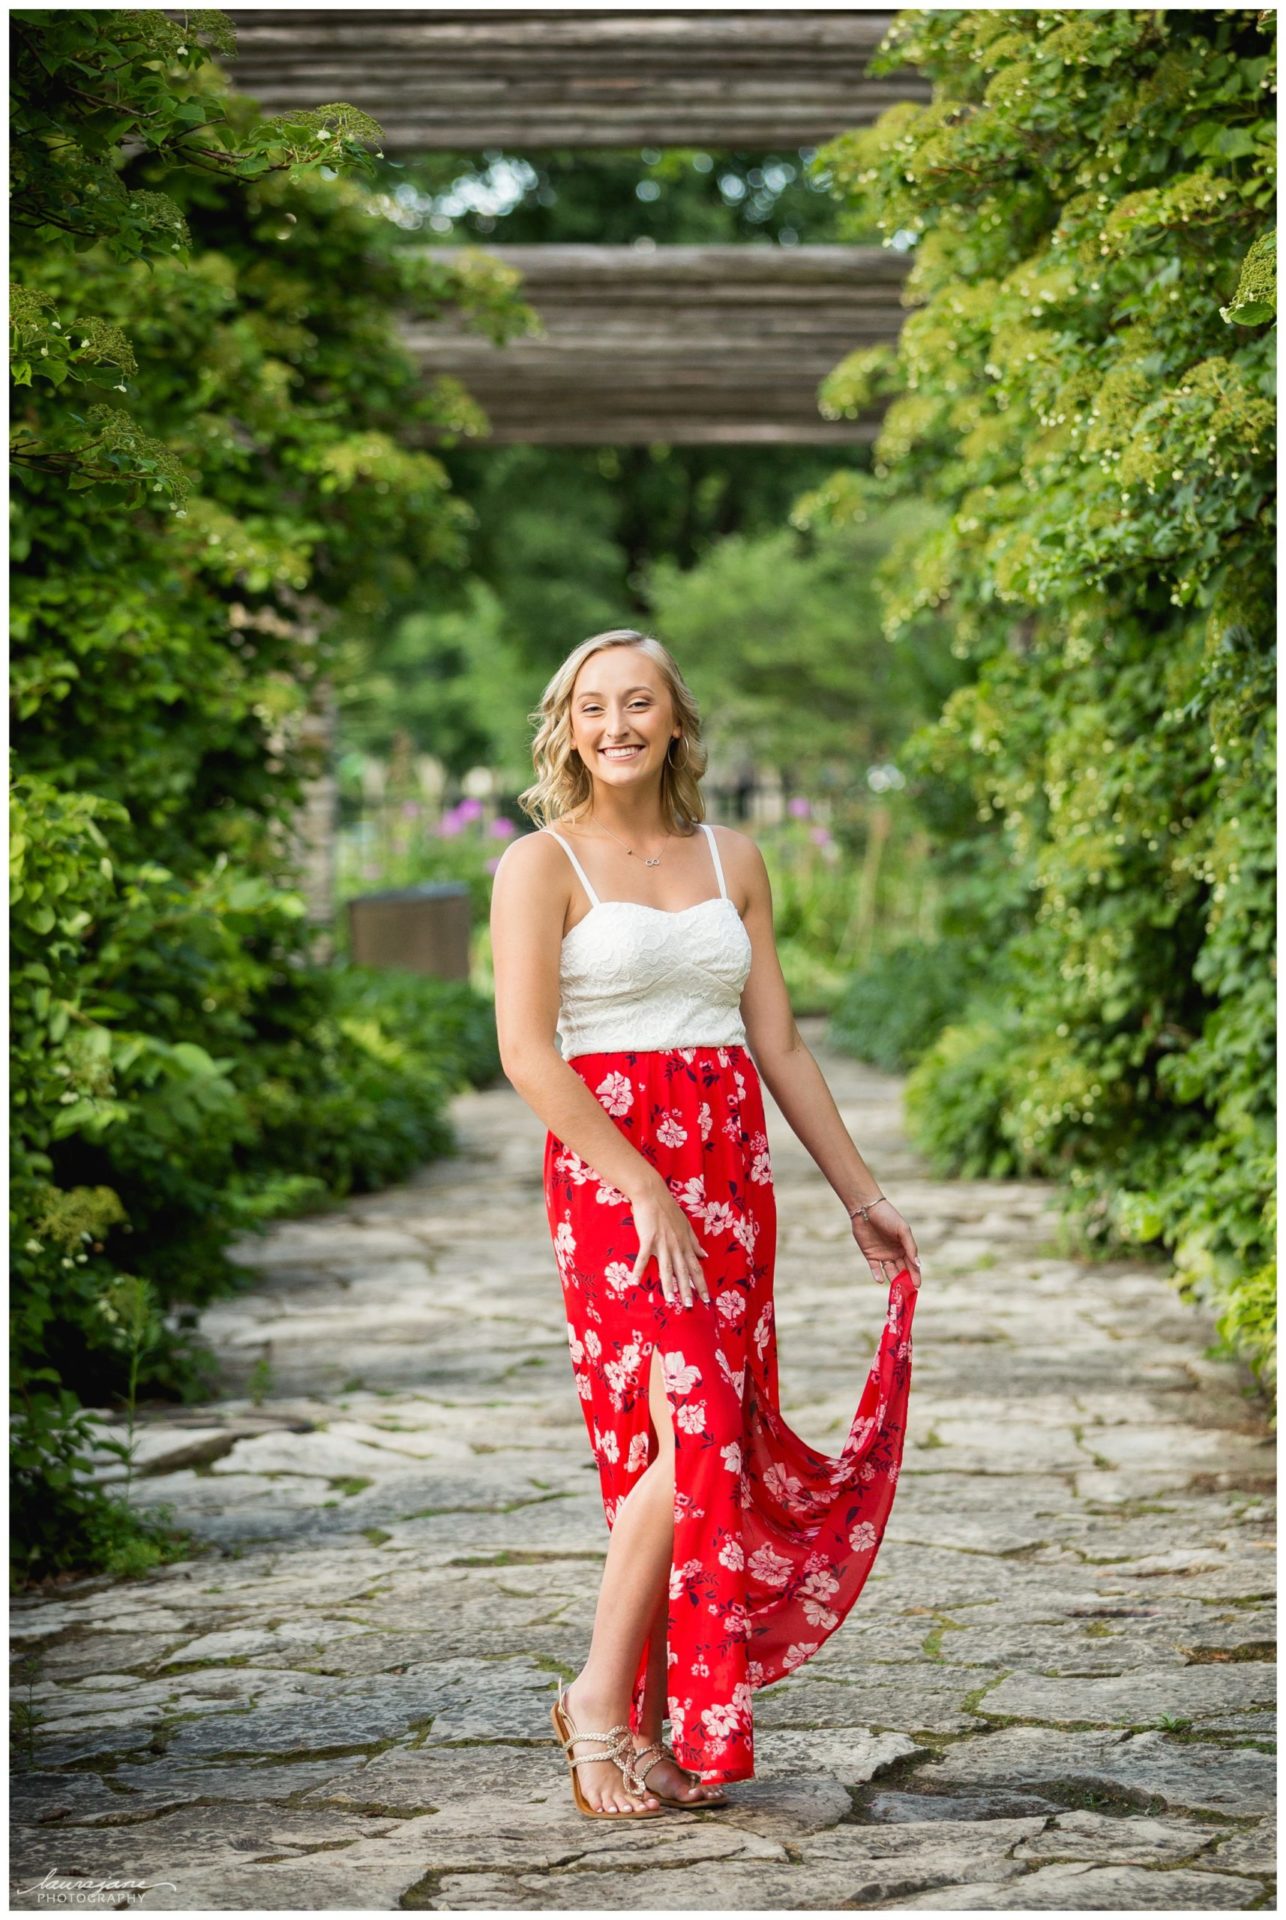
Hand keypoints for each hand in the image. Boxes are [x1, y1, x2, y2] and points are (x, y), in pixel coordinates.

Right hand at [628, 1177, 710, 1309]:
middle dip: (687, 1290)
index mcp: (685, 1244)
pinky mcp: (648, 1239)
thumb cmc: (668, 1209)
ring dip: (669, 1285)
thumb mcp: (686, 1225)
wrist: (652, 1194)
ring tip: (670, 1301)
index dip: (701, 1284)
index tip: (706, 1299)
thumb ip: (695, 1242)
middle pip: (683, 1272)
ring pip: (667, 1268)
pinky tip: (634, 1282)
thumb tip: (705, 1255)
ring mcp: (662, 1243)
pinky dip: (639, 1270)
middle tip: (689, 1306)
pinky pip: (644, 1258)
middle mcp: (676, 1246)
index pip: (696, 1268)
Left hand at [849, 1197, 920, 1288]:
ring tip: (895, 1289)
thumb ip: (910, 1247)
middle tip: (906, 1292)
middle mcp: (895, 1253)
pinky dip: (877, 1275)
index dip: (915, 1275)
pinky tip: (880, 1280)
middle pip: (902, 1270)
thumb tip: (918, 1265)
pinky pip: (875, 1269)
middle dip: (904, 1281)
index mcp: (905, 1247)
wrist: (866, 1209)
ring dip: (892, 1279)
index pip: (912, 1264)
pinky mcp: (870, 1255)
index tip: (917, 1286)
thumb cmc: (888, 1216)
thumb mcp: (902, 1230)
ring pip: (889, 1271)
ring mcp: (882, 1255)